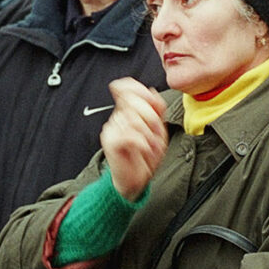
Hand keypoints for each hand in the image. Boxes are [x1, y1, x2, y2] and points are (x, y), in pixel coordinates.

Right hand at [99, 78, 167, 200]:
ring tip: (150, 146)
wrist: (135, 181)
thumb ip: (156, 108)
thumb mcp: (158, 129)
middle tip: (156, 134)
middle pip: (136, 103)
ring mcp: (112, 128)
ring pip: (135, 120)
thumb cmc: (146, 155)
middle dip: (152, 119)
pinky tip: (144, 150)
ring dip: (149, 135)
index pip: (127, 87)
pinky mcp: (110, 141)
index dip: (139, 89)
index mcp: (127, 110)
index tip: (151, 99)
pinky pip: (131, 135)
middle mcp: (117, 117)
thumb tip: (151, 90)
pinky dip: (143, 144)